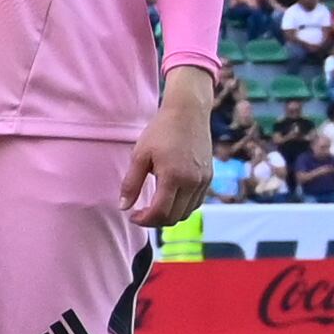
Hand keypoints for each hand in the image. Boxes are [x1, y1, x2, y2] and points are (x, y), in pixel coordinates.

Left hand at [123, 72, 218, 227]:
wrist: (188, 113)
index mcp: (174, 177)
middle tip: (140, 213)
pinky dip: (182, 207)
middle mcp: (193, 182)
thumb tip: (124, 207)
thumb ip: (131, 184)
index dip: (144, 220)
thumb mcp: (139, 156)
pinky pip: (196, 202)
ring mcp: (204, 180)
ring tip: (152, 207)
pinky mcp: (209, 176)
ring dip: (169, 215)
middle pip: (175, 217)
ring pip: (187, 212)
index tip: (132, 216)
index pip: (161, 213)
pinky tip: (168, 198)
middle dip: (155, 220)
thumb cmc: (161, 131)